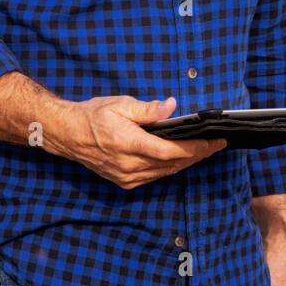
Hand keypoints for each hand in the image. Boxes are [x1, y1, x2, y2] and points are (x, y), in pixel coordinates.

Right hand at [61, 95, 226, 189]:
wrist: (67, 134)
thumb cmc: (93, 116)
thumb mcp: (120, 104)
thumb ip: (148, 109)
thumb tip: (172, 106)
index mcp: (128, 144)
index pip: (169, 151)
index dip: (194, 148)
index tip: (213, 141)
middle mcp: (128, 165)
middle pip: (172, 164)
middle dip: (198, 154)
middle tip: (217, 144)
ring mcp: (126, 176)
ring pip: (165, 172)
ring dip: (187, 162)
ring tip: (206, 150)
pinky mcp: (124, 181)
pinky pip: (154, 176)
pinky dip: (171, 167)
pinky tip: (182, 158)